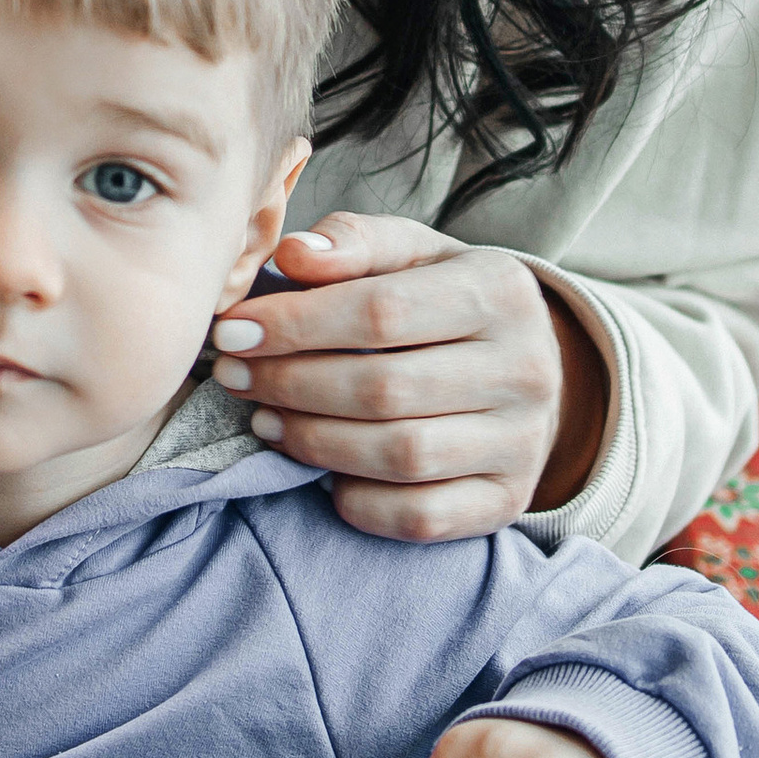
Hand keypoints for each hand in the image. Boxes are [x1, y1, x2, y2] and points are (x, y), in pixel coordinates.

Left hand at [208, 217, 608, 541]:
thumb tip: (291, 255)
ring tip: (264, 419)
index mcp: (501, 290)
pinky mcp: (508, 499)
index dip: (295, 325)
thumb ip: (352, 242)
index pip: (381, 312)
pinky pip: (419, 515)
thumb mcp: (411, 253)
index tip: (232, 331)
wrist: (525, 367)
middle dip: (291, 384)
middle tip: (233, 376)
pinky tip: (321, 472)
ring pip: (400, 456)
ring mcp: (523, 442)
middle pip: (385, 388)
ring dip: (313, 442)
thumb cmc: (445, 300)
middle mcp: (526, 368)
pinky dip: (358, 500)